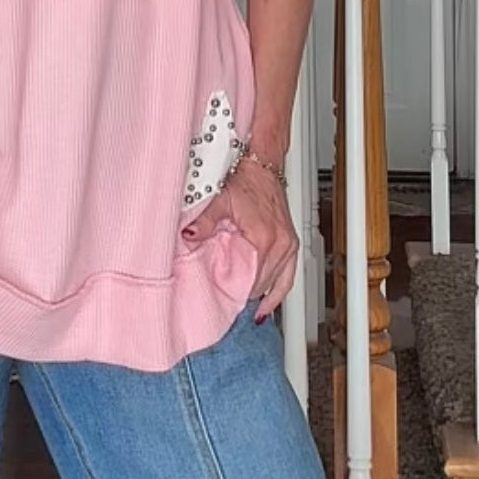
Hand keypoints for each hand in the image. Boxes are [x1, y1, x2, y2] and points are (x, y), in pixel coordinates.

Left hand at [180, 157, 297, 321]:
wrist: (262, 167)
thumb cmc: (244, 181)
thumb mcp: (219, 200)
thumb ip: (204, 222)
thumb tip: (188, 236)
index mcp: (263, 237)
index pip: (249, 279)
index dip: (233, 294)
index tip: (220, 305)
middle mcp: (280, 244)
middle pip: (261, 285)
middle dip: (243, 296)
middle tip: (225, 309)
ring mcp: (288, 245)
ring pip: (276, 285)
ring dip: (259, 297)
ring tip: (241, 312)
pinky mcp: (291, 244)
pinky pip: (288, 278)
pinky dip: (278, 295)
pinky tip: (266, 307)